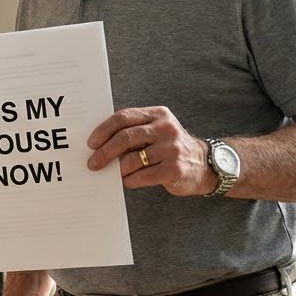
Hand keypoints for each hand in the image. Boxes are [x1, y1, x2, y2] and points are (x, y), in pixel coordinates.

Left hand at [86, 106, 215, 195]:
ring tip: (115, 173)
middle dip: (104, 152)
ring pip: (132, 159)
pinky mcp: (174, 169)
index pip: (123, 118)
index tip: (91, 143)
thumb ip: (134, 131)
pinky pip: (142, 176)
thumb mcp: (156, 131)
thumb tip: (100, 144)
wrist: (204, 165)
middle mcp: (166, 128)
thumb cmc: (171, 148)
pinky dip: (130, 180)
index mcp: (158, 114)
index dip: (103, 130)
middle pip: (125, 138)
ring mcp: (172, 149)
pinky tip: (127, 181)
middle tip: (93, 163)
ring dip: (118, 169)